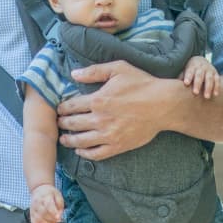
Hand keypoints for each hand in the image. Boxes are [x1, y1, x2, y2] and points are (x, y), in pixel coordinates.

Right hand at [29, 184, 64, 222]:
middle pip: (43, 213)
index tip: (59, 218)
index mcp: (45, 196)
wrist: (39, 189)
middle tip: (58, 221)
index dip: (53, 212)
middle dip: (52, 219)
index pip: (48, 205)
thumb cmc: (50, 193)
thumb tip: (59, 216)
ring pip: (38, 219)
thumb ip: (60, 205)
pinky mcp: (31, 213)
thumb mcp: (58, 195)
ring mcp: (33, 208)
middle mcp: (37, 202)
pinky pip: (33, 222)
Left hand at [56, 60, 171, 160]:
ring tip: (63, 138)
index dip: (62, 108)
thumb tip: (73, 74)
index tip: (59, 109)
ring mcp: (109, 134)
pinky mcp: (118, 146)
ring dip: (69, 140)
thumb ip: (94, 71)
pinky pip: (96, 154)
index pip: (71, 106)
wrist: (163, 104)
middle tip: (58, 123)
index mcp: (98, 100)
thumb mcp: (118, 69)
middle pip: (72, 124)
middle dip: (62, 123)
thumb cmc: (142, 84)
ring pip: (81, 141)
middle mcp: (100, 119)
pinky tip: (80, 150)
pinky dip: (85, 153)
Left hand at [182, 56, 219, 98]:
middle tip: (195, 93)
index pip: (189, 71)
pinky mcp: (215, 74)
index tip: (186, 83)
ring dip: (208, 88)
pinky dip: (217, 87)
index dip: (188, 77)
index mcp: (192, 66)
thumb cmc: (190, 70)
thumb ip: (180, 78)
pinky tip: (215, 95)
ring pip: (209, 78)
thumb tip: (171, 87)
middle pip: (199, 75)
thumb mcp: (184, 71)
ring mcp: (209, 70)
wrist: (201, 61)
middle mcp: (201, 67)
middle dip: (197, 84)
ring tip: (206, 97)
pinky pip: (217, 80)